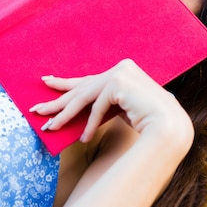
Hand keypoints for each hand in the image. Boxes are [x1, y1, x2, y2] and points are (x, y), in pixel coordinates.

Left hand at [30, 59, 193, 149]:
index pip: (88, 79)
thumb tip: (82, 107)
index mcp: (122, 70)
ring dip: (64, 114)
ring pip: (84, 97)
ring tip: (49, 127)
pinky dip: (89, 124)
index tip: (47, 81)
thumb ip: (106, 102)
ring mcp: (120, 73)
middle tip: (36, 108)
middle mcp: (120, 68)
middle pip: (82, 87)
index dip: (66, 83)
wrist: (169, 126)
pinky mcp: (118, 83)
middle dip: (57, 100)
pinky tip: (84, 139)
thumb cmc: (148, 121)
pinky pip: (97, 107)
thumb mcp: (122, 108)